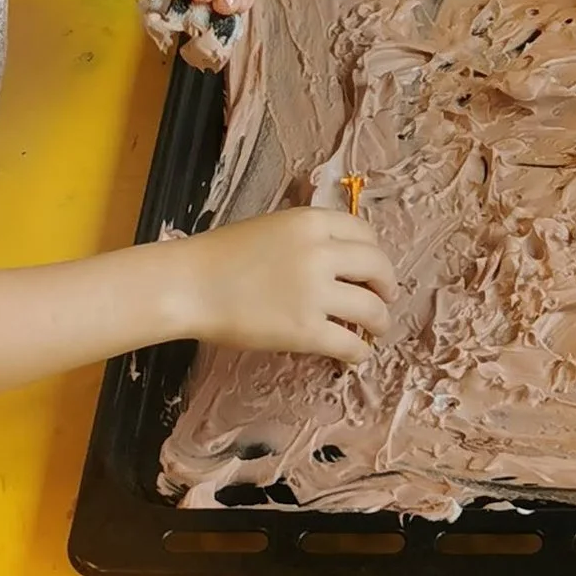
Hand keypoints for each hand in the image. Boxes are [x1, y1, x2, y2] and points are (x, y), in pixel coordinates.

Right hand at [157, 210, 396, 363]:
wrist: (188, 285)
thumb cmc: (219, 257)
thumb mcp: (271, 228)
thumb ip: (306, 238)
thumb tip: (338, 260)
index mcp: (311, 221)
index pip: (365, 232)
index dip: (374, 253)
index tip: (373, 267)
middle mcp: (321, 253)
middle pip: (377, 267)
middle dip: (386, 285)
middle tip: (384, 298)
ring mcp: (315, 293)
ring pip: (372, 308)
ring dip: (380, 321)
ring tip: (375, 329)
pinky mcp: (306, 330)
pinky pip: (351, 343)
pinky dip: (360, 351)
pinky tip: (356, 354)